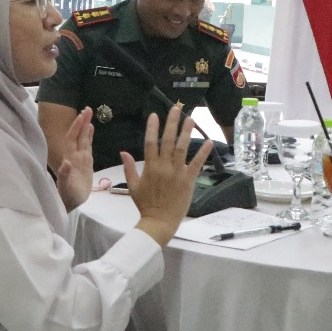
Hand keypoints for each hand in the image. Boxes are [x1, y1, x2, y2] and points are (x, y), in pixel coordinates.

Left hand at [54, 108, 94, 211]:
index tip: (81, 116)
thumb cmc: (67, 195)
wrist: (70, 202)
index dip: (76, 127)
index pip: (72, 138)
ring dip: (85, 126)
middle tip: (88, 108)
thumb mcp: (66, 186)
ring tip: (88, 114)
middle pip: (78, 135)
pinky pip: (88, 146)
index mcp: (70, 158)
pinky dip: (89, 137)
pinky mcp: (86, 162)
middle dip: (82, 122)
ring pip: (83, 139)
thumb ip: (65, 174)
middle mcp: (74, 155)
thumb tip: (65, 163)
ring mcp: (80, 158)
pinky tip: (90, 129)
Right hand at [123, 106, 211, 245]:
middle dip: (172, 123)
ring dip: (187, 132)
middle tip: (176, 109)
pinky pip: (196, 164)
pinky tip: (208, 141)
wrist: (159, 221)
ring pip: (182, 148)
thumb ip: (129, 168)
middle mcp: (164, 167)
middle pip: (168, 140)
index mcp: (150, 167)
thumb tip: (123, 152)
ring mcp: (177, 173)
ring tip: (191, 119)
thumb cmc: (145, 204)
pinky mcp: (188, 180)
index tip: (155, 115)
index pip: (150, 142)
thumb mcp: (133, 186)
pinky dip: (202, 152)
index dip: (152, 127)